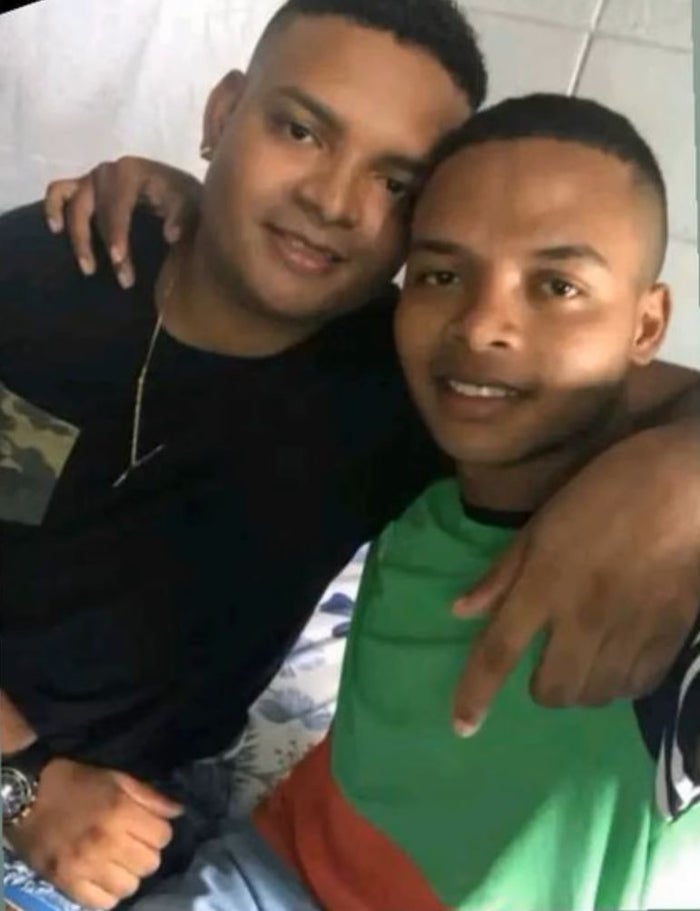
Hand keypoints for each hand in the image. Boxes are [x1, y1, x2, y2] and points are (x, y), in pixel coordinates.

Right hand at [7, 758, 182, 909]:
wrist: (27, 798)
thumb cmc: (75, 783)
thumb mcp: (116, 778)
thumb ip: (149, 796)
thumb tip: (178, 812)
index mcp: (120, 811)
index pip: (163, 835)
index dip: (159, 831)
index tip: (148, 828)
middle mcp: (106, 841)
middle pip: (150, 863)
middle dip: (147, 853)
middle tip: (133, 845)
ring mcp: (85, 866)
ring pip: (130, 886)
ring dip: (128, 875)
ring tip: (117, 863)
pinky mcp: (67, 884)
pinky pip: (102, 903)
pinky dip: (107, 894)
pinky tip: (102, 879)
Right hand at [44, 157, 202, 288]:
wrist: (179, 189)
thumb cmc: (184, 198)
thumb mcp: (190, 204)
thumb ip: (181, 217)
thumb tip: (170, 235)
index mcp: (132, 171)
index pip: (117, 205)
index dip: (116, 233)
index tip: (118, 260)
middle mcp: (108, 171)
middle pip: (96, 211)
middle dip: (106, 247)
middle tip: (124, 280)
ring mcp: (92, 178)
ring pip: (74, 205)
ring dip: (79, 238)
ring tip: (88, 269)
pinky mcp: (84, 186)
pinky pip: (59, 191)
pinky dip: (53, 207)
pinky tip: (55, 229)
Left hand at [451, 422, 699, 733]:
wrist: (688, 486)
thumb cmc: (606, 491)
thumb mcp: (542, 522)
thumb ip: (502, 572)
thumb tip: (460, 610)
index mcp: (544, 585)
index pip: (498, 652)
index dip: (475, 694)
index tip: (461, 727)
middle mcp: (582, 619)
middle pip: (551, 690)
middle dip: (539, 687)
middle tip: (545, 662)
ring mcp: (628, 632)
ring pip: (594, 695)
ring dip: (579, 687)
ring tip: (583, 659)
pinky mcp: (668, 638)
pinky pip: (636, 687)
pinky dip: (618, 684)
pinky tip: (618, 660)